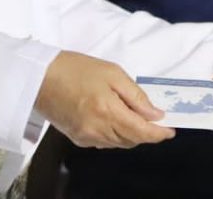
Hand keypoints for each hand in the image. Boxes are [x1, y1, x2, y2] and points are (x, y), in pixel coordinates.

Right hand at [33, 51, 175, 148]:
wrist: (41, 77)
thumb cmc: (76, 69)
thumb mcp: (113, 73)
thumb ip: (136, 96)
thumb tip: (155, 114)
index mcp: (108, 111)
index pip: (141, 132)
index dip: (159, 133)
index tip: (171, 129)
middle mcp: (98, 130)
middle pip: (131, 140)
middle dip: (147, 132)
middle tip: (157, 119)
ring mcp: (86, 137)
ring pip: (119, 143)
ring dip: (132, 134)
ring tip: (137, 116)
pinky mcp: (77, 138)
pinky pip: (104, 142)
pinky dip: (116, 134)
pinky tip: (116, 119)